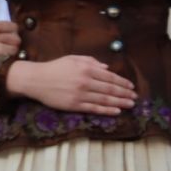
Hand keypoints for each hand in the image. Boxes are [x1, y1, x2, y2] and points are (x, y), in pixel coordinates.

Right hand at [4, 56, 137, 115]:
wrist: (35, 80)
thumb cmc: (55, 67)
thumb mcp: (74, 59)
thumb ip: (92, 62)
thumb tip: (107, 68)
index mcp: (87, 69)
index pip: (110, 77)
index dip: (123, 83)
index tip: (131, 87)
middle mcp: (86, 82)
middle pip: (110, 89)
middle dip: (125, 94)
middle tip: (135, 97)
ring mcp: (80, 95)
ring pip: (105, 100)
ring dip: (120, 103)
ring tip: (130, 105)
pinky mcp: (74, 105)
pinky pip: (94, 109)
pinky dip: (107, 110)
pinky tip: (116, 111)